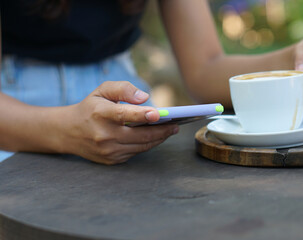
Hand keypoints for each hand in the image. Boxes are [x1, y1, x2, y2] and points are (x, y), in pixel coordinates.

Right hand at [61, 81, 177, 164]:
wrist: (67, 132)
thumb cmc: (90, 107)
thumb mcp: (102, 90)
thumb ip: (123, 89)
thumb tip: (145, 98)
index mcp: (100, 114)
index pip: (124, 115)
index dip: (142, 115)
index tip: (159, 114)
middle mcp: (103, 135)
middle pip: (140, 136)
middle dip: (162, 131)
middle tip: (175, 125)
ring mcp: (107, 151)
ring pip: (141, 146)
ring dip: (159, 139)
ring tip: (170, 130)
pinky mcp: (111, 160)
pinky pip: (135, 153)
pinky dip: (147, 145)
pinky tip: (155, 137)